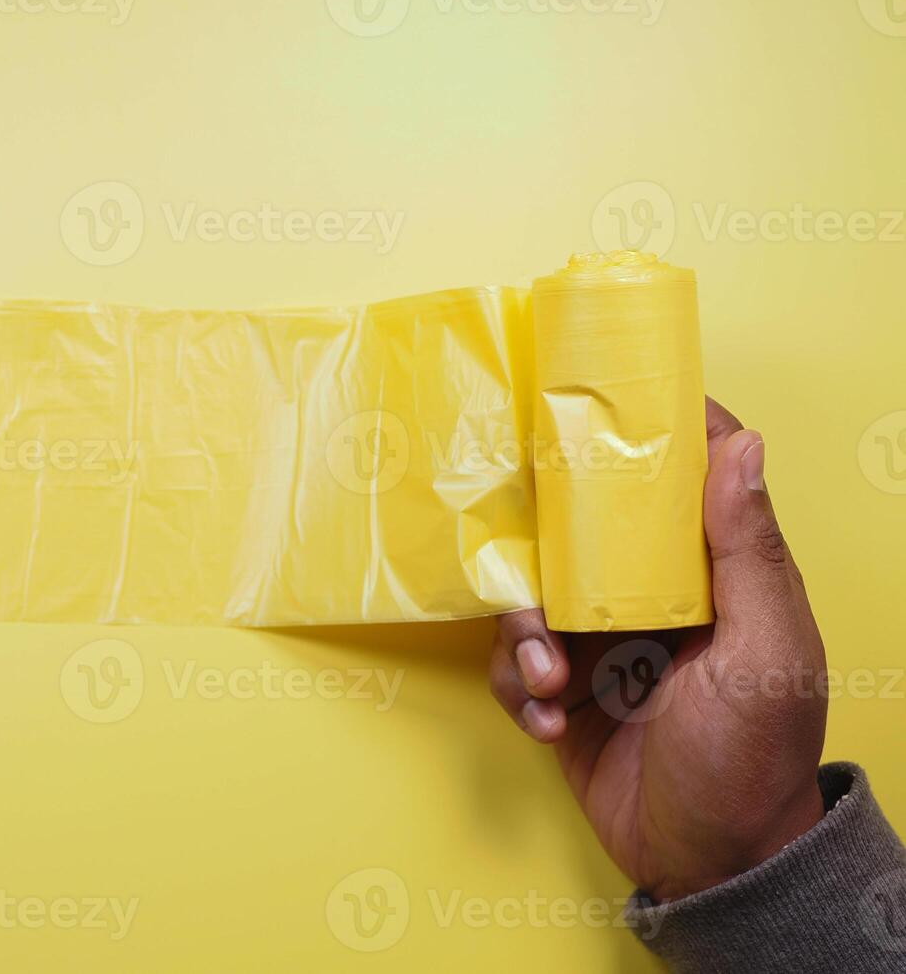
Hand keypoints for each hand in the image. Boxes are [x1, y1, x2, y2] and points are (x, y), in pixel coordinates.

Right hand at [488, 399, 827, 902]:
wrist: (711, 864)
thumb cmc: (753, 757)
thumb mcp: (763, 651)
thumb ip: (748, 551)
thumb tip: (741, 445)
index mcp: (714, 576)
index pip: (685, 481)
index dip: (647, 442)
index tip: (598, 413)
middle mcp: (653, 601)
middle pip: (581, 535)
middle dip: (545, 559)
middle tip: (541, 592)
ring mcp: (603, 646)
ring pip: (532, 599)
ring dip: (524, 638)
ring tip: (546, 680)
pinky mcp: (562, 693)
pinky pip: (514, 663)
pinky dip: (517, 689)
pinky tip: (544, 719)